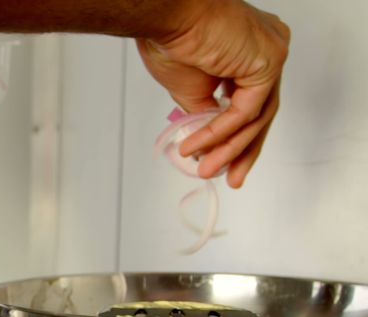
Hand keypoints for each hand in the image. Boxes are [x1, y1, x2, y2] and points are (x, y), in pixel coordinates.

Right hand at [138, 0, 289, 187]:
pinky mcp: (268, 62)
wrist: (166, 16)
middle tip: (230, 178)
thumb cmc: (172, 39)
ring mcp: (272, 54)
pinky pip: (246, 111)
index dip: (236, 136)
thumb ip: (205, 114)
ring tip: (205, 168)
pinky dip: (221, 132)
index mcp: (251, 52)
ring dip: (228, 147)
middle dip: (242, 150)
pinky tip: (198, 145)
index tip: (217, 160)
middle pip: (261, 112)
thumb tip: (208, 143)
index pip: (252, 102)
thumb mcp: (189, 90)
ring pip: (256, 115)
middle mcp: (268, 50)